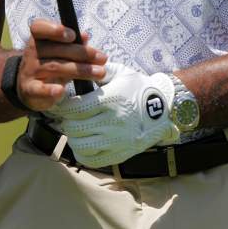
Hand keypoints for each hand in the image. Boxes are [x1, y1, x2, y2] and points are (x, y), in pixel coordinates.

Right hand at [17, 18, 106, 111]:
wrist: (28, 85)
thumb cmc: (50, 62)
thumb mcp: (60, 50)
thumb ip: (73, 43)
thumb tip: (85, 36)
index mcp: (38, 38)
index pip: (39, 28)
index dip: (54, 29)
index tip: (73, 35)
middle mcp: (32, 53)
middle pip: (56, 50)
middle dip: (82, 53)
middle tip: (102, 58)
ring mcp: (30, 71)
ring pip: (55, 68)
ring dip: (80, 70)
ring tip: (100, 72)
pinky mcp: (31, 90)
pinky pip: (39, 90)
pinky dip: (50, 90)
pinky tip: (61, 90)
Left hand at [49, 62, 179, 167]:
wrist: (164, 109)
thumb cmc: (139, 88)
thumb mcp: (121, 73)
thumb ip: (99, 71)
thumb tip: (79, 68)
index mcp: (111, 100)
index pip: (75, 108)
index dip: (64, 107)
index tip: (62, 104)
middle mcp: (112, 121)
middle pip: (74, 128)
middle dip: (67, 122)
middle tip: (69, 118)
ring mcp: (116, 140)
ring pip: (80, 145)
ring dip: (73, 138)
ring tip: (76, 131)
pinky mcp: (120, 154)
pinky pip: (92, 160)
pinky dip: (83, 153)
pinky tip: (84, 144)